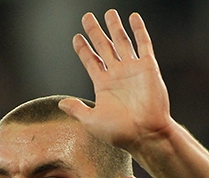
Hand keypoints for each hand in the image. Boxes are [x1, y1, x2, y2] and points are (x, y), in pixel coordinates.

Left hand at [59, 11, 171, 152]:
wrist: (146, 134)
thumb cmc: (119, 132)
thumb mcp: (91, 121)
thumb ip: (76, 110)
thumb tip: (60, 103)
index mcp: (103, 85)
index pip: (90, 61)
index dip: (83, 49)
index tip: (76, 37)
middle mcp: (117, 74)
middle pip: (104, 47)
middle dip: (95, 32)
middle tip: (87, 17)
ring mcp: (132, 69)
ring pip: (122, 42)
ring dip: (115, 27)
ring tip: (108, 13)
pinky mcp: (148, 67)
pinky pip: (143, 44)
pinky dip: (139, 30)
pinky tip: (133, 17)